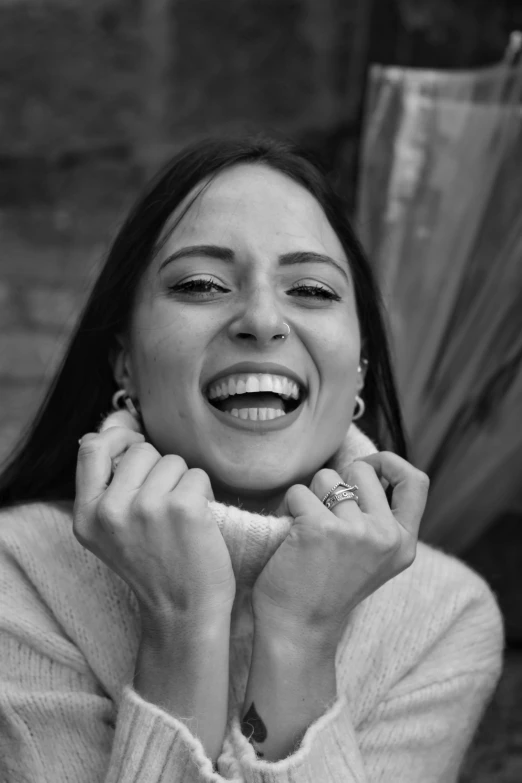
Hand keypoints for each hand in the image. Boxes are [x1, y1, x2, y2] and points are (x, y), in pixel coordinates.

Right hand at [74, 427, 235, 631]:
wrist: (183, 612)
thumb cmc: (154, 566)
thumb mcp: (111, 531)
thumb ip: (106, 485)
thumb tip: (111, 427)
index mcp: (86, 515)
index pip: (91, 448)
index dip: (118, 437)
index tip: (137, 446)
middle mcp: (110, 510)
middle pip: (142, 451)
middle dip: (160, 469)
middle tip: (165, 505)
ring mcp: (146, 508)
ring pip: (173, 461)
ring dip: (184, 482)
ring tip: (181, 517)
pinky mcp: (182, 508)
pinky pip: (198, 475)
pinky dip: (204, 494)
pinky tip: (199, 522)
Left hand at [251, 452, 428, 648]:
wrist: (298, 631)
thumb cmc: (327, 589)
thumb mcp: (373, 558)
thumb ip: (379, 520)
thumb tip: (366, 470)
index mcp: (404, 543)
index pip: (416, 481)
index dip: (389, 463)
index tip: (366, 467)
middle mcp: (386, 536)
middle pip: (361, 471)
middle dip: (336, 484)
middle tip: (323, 516)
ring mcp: (356, 532)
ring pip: (327, 478)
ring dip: (309, 496)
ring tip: (306, 531)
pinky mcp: (320, 528)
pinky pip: (298, 492)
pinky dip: (287, 508)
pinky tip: (290, 537)